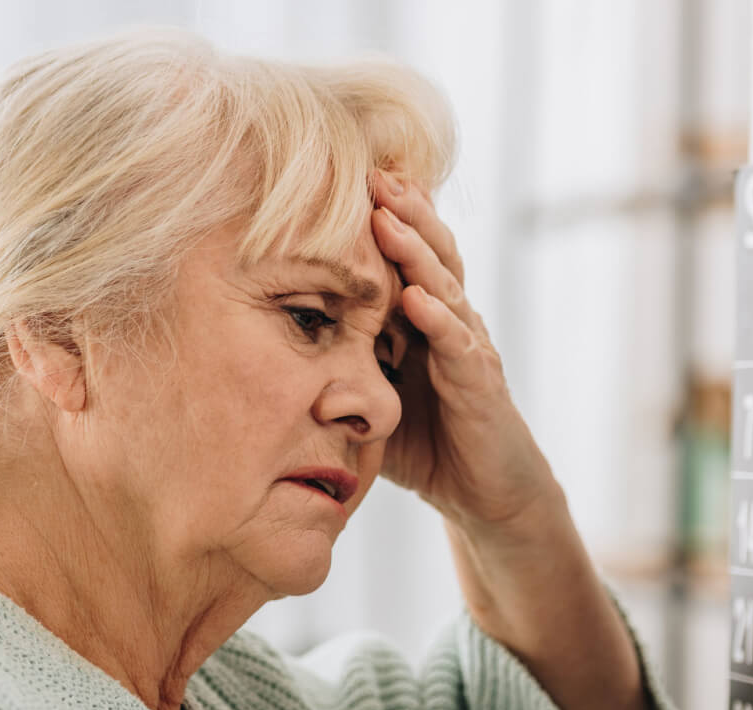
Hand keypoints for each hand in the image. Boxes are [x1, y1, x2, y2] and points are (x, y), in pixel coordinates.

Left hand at [370, 171, 556, 536]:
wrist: (486, 494)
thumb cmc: (427, 443)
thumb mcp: (370, 396)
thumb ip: (335, 364)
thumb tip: (266, 347)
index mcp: (424, 320)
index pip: (406, 257)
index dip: (385, 217)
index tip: (348, 178)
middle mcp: (452, 323)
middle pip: (430, 254)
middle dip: (403, 212)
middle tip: (372, 173)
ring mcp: (469, 351)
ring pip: (446, 288)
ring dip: (418, 252)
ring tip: (389, 218)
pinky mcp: (482, 387)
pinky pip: (460, 348)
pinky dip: (439, 321)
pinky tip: (417, 299)